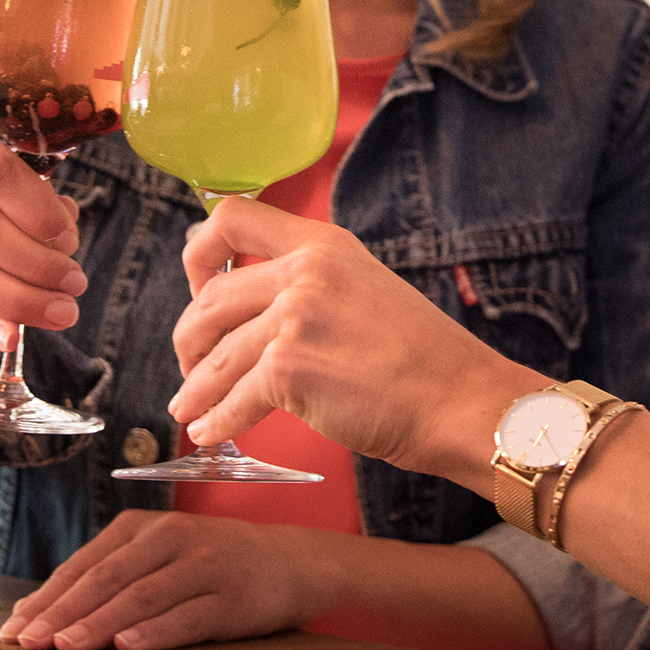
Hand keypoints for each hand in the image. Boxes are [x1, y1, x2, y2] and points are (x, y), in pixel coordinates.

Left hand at [0, 512, 331, 649]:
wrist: (293, 562)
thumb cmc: (213, 565)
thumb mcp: (160, 558)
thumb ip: (109, 579)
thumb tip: (38, 614)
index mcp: (143, 528)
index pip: (84, 566)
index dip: (45, 597)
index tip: (11, 629)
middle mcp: (170, 539)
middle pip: (106, 578)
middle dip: (62, 612)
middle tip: (27, 642)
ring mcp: (203, 565)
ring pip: (141, 595)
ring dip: (100, 623)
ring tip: (66, 646)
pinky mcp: (232, 596)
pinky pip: (188, 616)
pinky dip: (156, 631)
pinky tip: (128, 646)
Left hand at [169, 201, 513, 484]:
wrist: (461, 401)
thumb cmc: (424, 361)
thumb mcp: (366, 291)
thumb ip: (314, 289)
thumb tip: (256, 315)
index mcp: (323, 245)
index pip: (233, 216)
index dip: (200, 253)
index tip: (199, 286)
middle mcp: (305, 271)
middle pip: (211, 299)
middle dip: (189, 340)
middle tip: (192, 367)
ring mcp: (295, 318)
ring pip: (216, 356)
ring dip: (196, 389)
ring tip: (188, 410)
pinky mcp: (290, 369)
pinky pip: (234, 399)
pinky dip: (217, 421)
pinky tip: (212, 433)